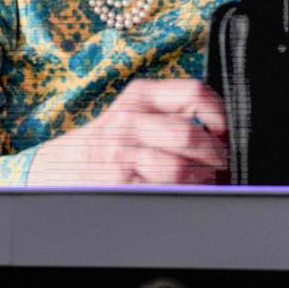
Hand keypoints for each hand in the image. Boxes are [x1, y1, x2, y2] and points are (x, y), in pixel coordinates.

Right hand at [27, 78, 227, 185]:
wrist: (62, 166)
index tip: (226, 133)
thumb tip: (224, 135)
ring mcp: (123, 152)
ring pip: (181, 166)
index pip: (194, 92)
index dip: (220, 115)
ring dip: (204, 180)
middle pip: (191, 134)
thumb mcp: (135, 113)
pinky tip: (186, 194)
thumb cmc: (110, 141)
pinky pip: (166, 190)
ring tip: (209, 183)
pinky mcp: (121, 181)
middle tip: (224, 166)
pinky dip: (185, 195)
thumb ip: (172, 114)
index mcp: (140, 95)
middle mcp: (130, 119)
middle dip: (217, 156)